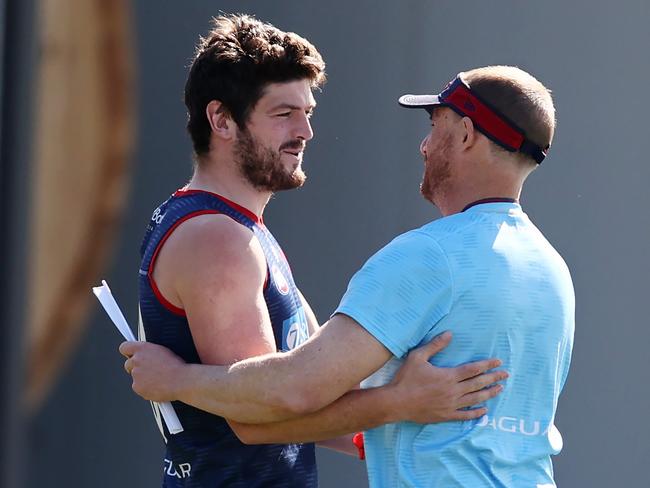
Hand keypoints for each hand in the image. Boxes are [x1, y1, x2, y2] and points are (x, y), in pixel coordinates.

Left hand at [119, 341, 186, 401]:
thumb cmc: (176, 366)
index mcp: (142, 348)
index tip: (131, 354)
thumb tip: (145, 354)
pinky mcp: (137, 387)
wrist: (181, 381)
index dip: (128, 352)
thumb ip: (149, 351)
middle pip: (128, 363)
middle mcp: (136, 360)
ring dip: (142, 377)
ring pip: (134, 376)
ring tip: (158, 378)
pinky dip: (145, 387)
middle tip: (149, 369)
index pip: (124, 347)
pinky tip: (157, 385)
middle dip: (136, 366)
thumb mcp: (163, 350)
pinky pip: (138, 387)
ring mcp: (135, 374)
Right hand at [388, 331, 506, 422]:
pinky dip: (476, 413)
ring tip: (500, 389)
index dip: (487, 365)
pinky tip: (484, 410)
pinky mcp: (446, 415)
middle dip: (493, 378)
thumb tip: (449, 334)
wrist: (396, 402)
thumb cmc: (406, 378)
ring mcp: (451, 405)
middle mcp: (453, 391)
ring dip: (489, 393)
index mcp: (448, 376)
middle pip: (478, 384)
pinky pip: (465, 415)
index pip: (473, 369)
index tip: (498, 361)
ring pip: (475, 399)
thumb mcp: (417, 357)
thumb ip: (435, 345)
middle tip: (505, 374)